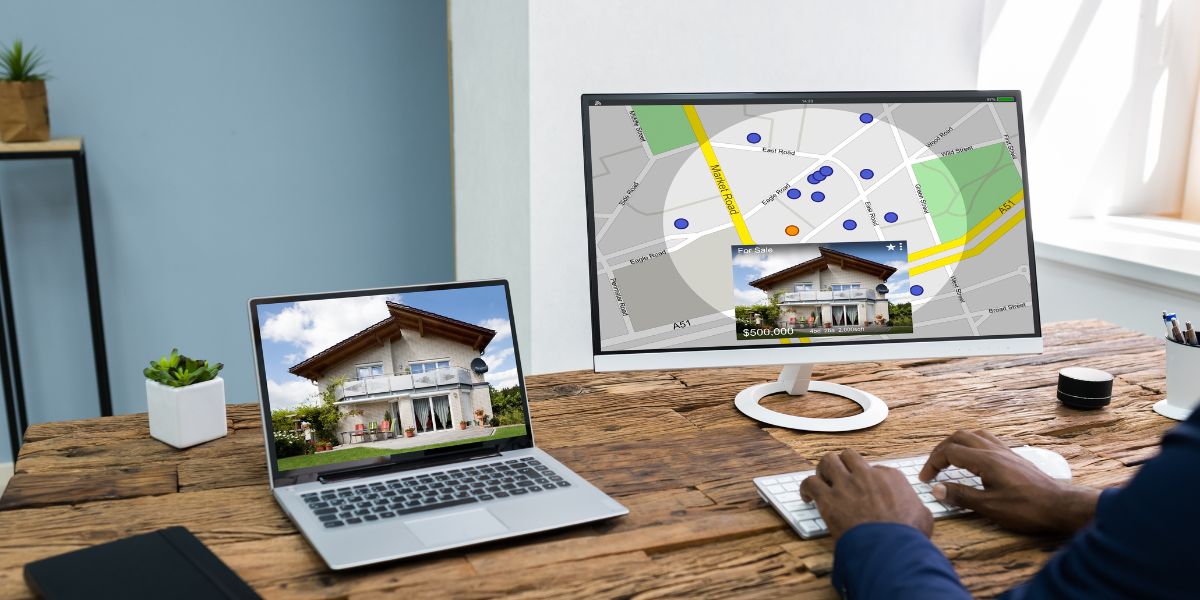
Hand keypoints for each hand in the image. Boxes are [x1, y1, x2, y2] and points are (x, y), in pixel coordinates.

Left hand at [799, 449, 932, 538]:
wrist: (890, 548)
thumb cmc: (907, 536)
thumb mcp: (923, 516)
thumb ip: (916, 506)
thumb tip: (916, 510)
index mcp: (890, 476)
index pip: (874, 467)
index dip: (866, 478)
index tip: (863, 488)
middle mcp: (866, 474)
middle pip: (848, 456)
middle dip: (842, 464)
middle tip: (838, 476)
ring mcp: (846, 484)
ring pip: (827, 461)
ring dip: (823, 470)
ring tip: (822, 480)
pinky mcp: (828, 499)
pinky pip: (810, 482)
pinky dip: (806, 488)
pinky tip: (806, 497)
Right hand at [919, 430, 1099, 534]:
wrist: (1060, 506)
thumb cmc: (1027, 508)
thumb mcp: (989, 506)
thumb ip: (961, 495)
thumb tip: (937, 489)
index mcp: (985, 460)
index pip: (950, 452)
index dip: (932, 463)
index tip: (925, 479)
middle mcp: (994, 450)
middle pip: (959, 437)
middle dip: (941, 450)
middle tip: (933, 467)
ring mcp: (1005, 451)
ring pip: (974, 434)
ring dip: (956, 443)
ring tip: (949, 458)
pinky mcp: (1013, 457)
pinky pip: (987, 439)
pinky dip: (972, 444)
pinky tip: (974, 458)